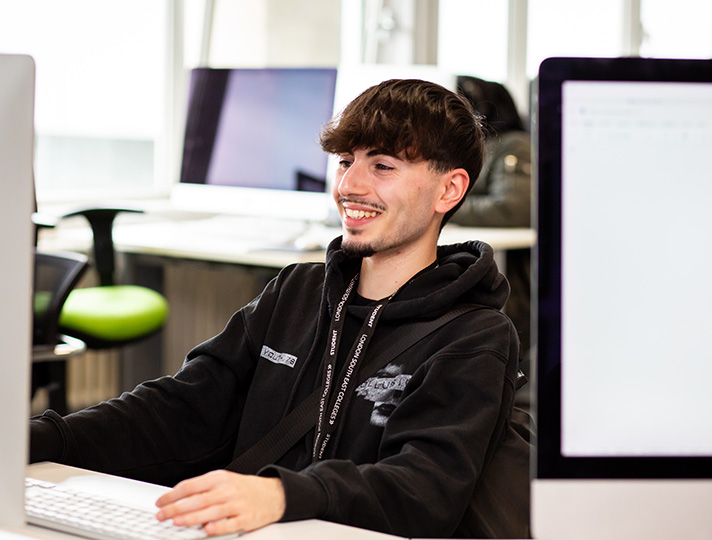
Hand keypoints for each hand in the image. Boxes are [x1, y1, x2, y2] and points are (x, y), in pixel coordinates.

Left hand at [155, 470, 285, 535]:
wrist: (274, 494)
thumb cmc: (244, 488)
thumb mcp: (224, 481)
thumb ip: (204, 488)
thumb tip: (179, 499)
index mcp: (220, 478)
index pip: (191, 485)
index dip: (173, 494)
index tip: (161, 502)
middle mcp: (228, 490)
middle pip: (197, 499)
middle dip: (176, 508)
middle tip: (161, 515)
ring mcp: (237, 504)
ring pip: (210, 512)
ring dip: (191, 518)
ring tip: (176, 522)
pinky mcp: (247, 518)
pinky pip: (230, 524)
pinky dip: (217, 527)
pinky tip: (206, 530)